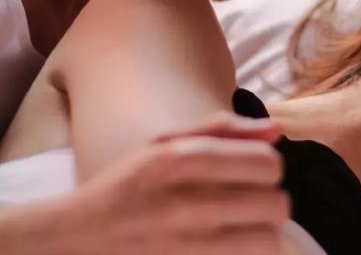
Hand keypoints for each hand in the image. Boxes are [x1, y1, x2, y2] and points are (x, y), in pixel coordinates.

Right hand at [2, 112, 288, 254]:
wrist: (71, 239)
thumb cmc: (126, 187)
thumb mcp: (164, 145)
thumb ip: (223, 129)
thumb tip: (277, 130)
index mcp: (180, 161)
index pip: (267, 163)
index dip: (269, 168)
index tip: (254, 174)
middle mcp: (183, 203)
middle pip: (275, 204)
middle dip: (270, 202)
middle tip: (252, 203)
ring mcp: (184, 245)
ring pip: (267, 241)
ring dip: (263, 234)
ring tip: (245, 228)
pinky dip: (245, 253)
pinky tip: (230, 245)